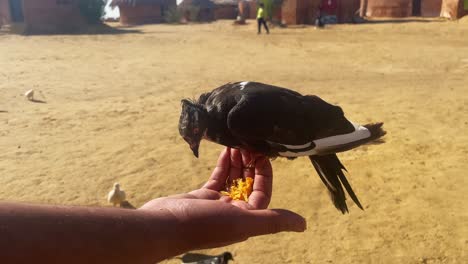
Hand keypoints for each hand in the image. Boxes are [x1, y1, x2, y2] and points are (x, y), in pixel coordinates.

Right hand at [139, 147, 305, 250]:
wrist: (162, 226)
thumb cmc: (202, 224)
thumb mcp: (242, 221)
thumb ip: (273, 221)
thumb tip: (303, 225)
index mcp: (246, 219)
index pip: (263, 192)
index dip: (265, 173)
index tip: (262, 154)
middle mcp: (234, 212)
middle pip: (249, 184)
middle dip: (251, 163)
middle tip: (249, 144)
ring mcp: (217, 204)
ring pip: (233, 179)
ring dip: (238, 161)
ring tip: (238, 143)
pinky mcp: (202, 196)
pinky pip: (218, 178)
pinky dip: (224, 165)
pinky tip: (226, 151)